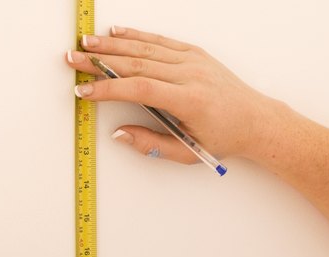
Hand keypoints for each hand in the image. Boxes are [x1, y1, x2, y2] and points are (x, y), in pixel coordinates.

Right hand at [65, 26, 282, 164]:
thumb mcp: (188, 152)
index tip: (84, 92)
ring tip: (85, 42)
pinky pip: (160, 40)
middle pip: (136, 63)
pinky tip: (115, 31)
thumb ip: (150, 144)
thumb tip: (118, 134)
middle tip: (73, 59)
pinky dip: (136, 35)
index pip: (140, 89)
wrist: (256, 119)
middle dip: (100, 61)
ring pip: (145, 48)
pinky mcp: (194, 52)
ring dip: (112, 44)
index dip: (108, 89)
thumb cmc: (223, 138)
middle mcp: (190, 74)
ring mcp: (192, 60)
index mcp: (189, 100)